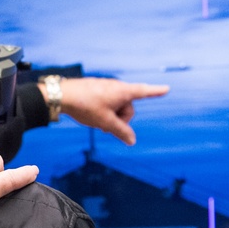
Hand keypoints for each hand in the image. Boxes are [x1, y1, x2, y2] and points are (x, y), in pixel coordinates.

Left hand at [44, 77, 169, 145]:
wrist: (61, 95)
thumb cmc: (85, 105)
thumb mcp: (105, 122)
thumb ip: (121, 132)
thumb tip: (132, 141)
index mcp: (122, 91)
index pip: (143, 92)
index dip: (156, 92)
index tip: (167, 89)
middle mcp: (116, 86)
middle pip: (128, 107)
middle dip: (121, 119)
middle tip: (106, 127)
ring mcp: (106, 88)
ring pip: (116, 107)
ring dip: (111, 117)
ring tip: (97, 122)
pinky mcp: (97, 90)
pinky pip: (107, 104)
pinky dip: (104, 112)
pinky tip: (92, 117)